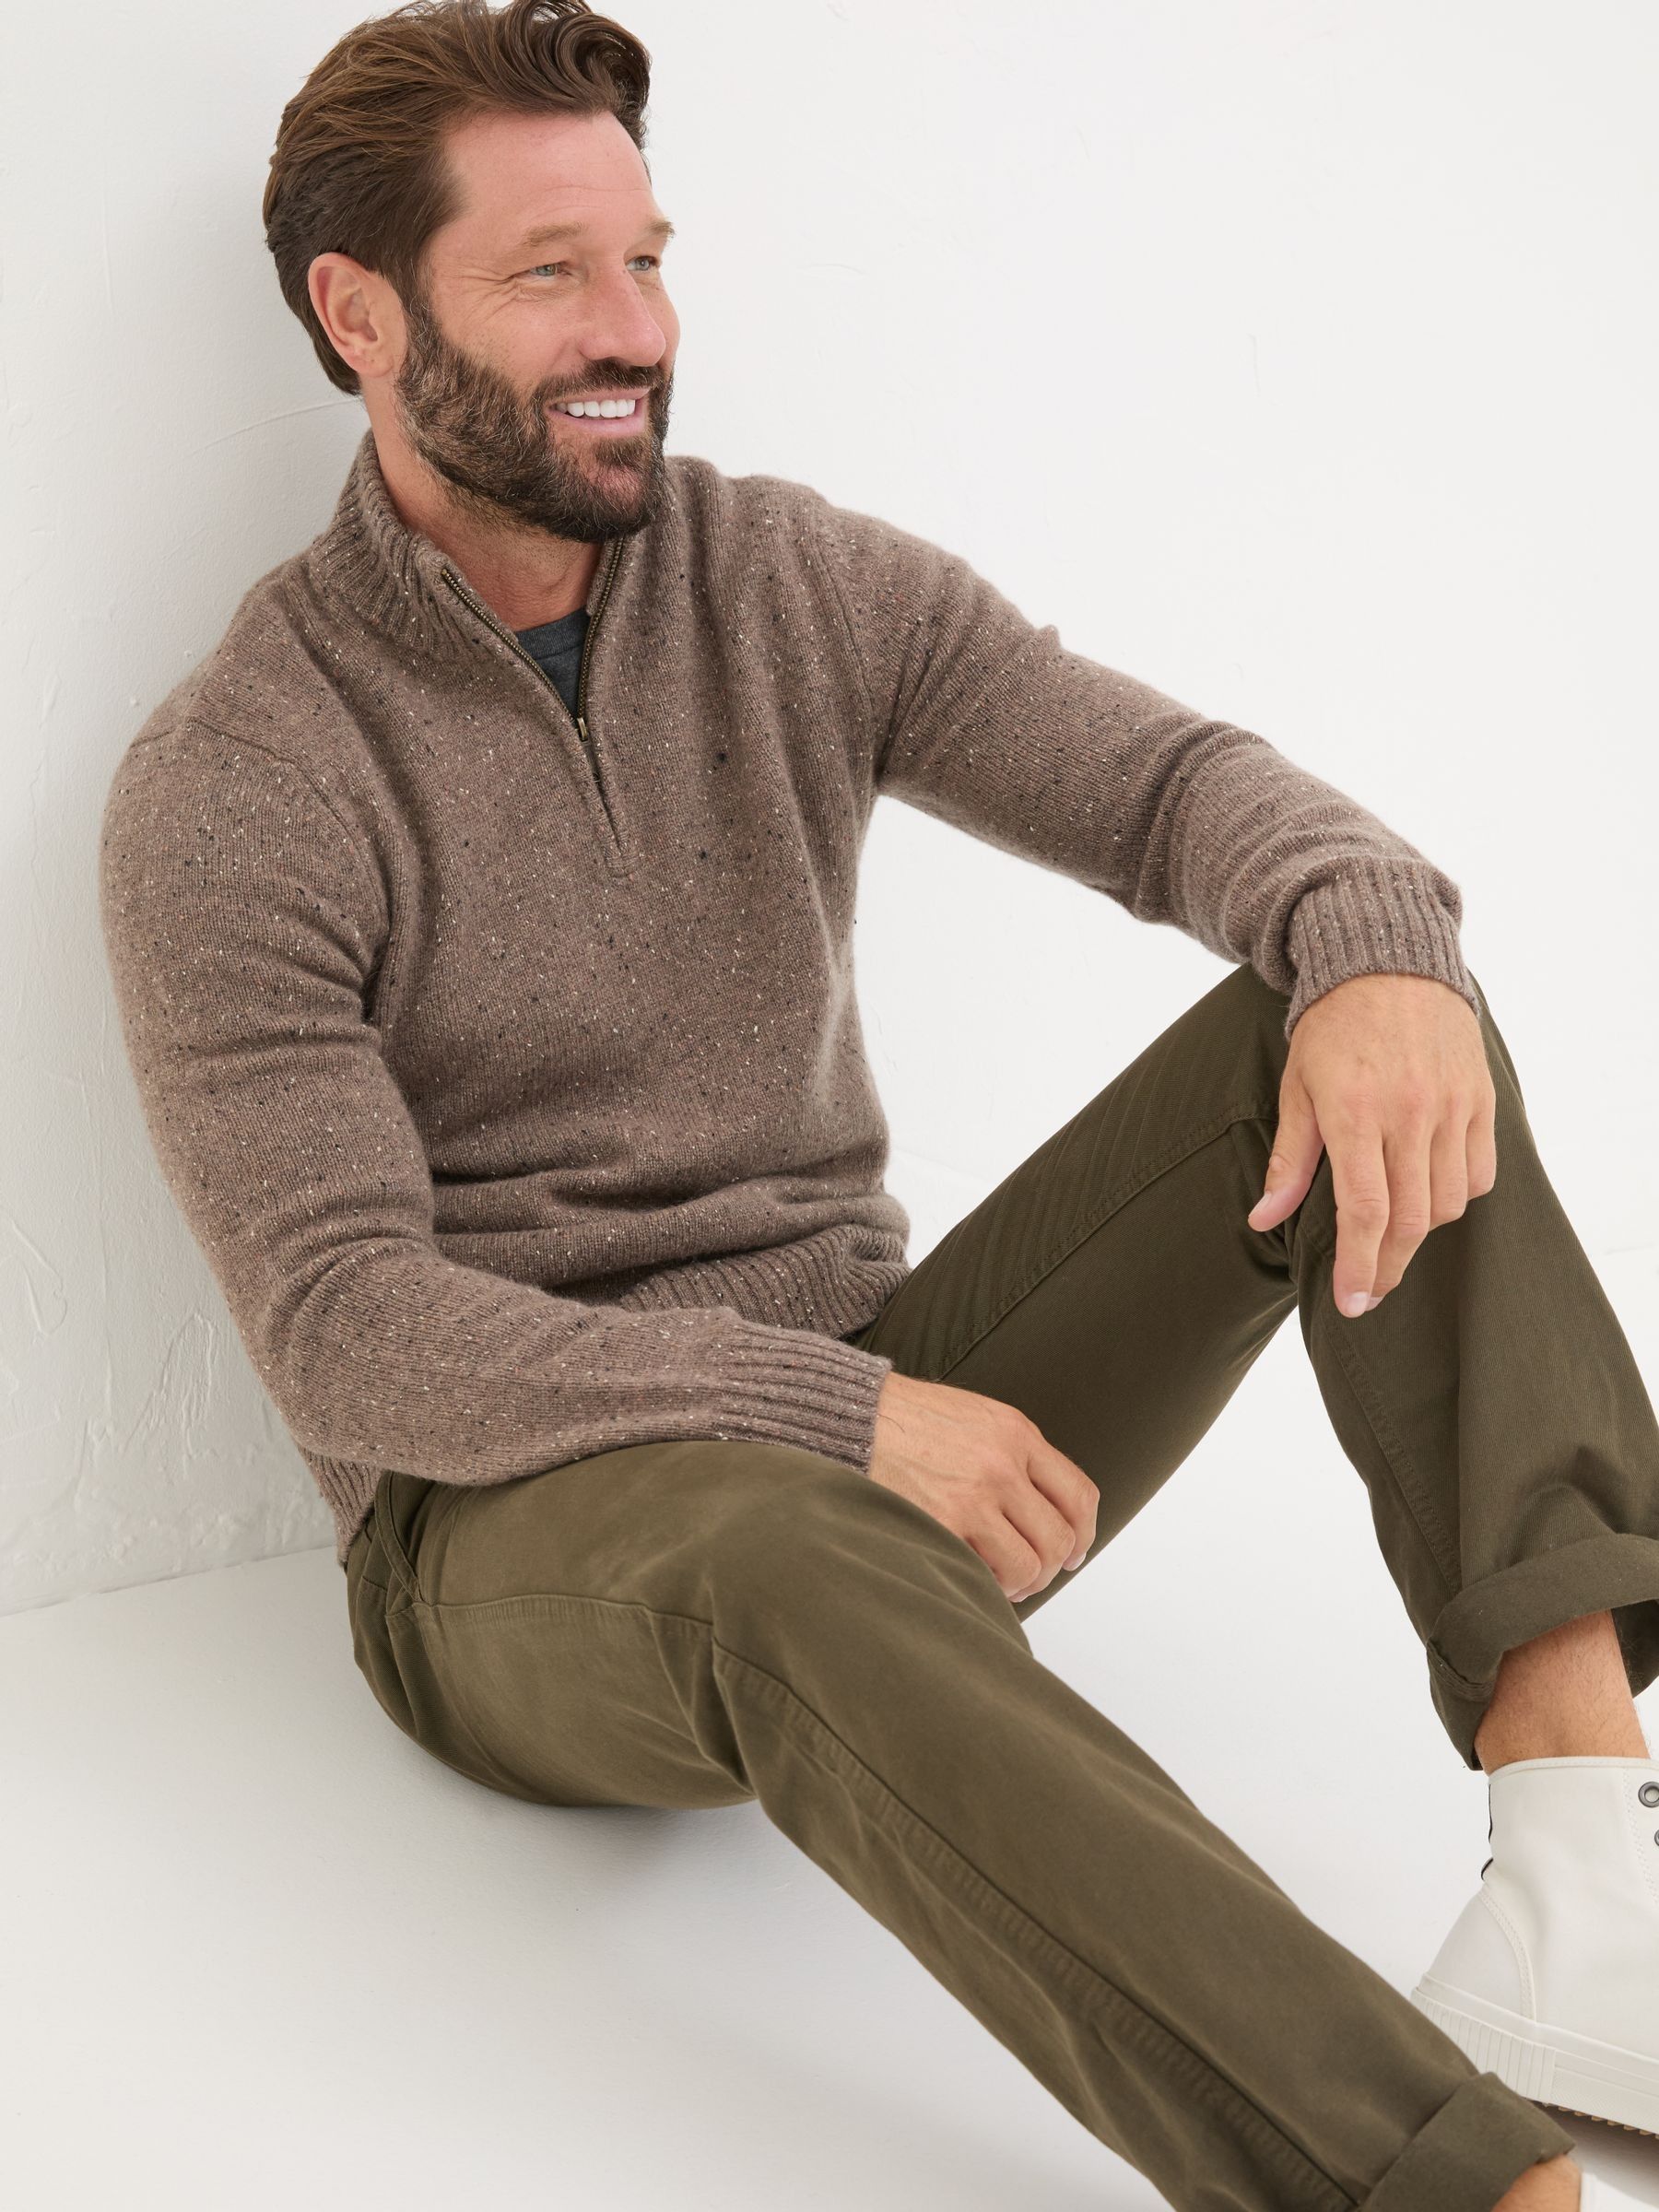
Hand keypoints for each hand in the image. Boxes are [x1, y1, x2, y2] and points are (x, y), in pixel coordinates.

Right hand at [867, 1372, 1099, 1601]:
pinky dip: (982, 1585)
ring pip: (1027, 1565)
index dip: (1083, 1534)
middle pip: (1057, 1538)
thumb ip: (1014, 1455)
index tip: (1073, 1553)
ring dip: (1018, 1584)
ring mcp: (972, 1497)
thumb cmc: (908, 1421)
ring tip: (998, 1582)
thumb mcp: (977, 1418)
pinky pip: (983, 1574)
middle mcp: (1002, 1465)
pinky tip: (967, 1576)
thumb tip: (1043, 1510)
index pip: (1079, 1495)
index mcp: (1016, 1434)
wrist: (852, 1417)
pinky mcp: (940, 1524)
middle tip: (1030, 1576)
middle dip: (1049, 1567)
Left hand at [1246, 972, 1496, 1316]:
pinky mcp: (1480, 1098)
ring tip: (1391, 1243)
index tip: (1352, 1302)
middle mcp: (1410, 1112)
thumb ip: (1288, 1159)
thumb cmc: (1332, 1027)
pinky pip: (1479, 1172)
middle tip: (1369, 1294)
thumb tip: (1262, 1219)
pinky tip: (1429, 1199)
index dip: (1359, 1265)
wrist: (1388, 962)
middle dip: (1388, 1267)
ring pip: (1447, 1202)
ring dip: (1420, 1234)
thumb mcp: (1296, 1088)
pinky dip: (1456, 1196)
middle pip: (1410, 1218)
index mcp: (1355, 1111)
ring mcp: (1452, 1106)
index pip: (1365, 1211)